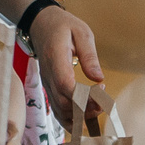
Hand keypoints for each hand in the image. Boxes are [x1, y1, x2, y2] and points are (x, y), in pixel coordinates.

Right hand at [26, 4, 105, 124]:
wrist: (40, 24)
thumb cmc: (62, 26)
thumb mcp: (81, 32)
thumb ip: (90, 55)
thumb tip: (98, 78)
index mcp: (55, 58)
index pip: (64, 84)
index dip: (83, 94)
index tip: (101, 89)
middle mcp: (48, 75)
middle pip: (63, 103)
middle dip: (85, 109)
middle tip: (104, 102)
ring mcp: (47, 83)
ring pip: (59, 110)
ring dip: (79, 116)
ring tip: (97, 109)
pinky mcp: (49, 88)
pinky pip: (57, 110)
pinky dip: (70, 119)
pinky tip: (84, 119)